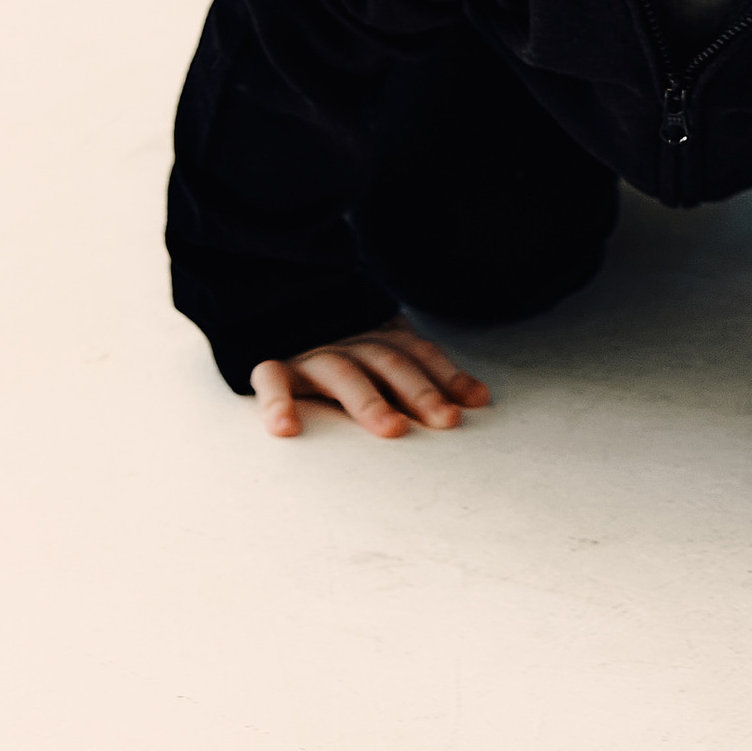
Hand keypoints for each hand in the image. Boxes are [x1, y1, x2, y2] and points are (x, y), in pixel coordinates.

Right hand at [248, 320, 491, 439]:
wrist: (281, 321)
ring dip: (369, 401)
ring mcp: (313, 358)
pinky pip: (271, 379)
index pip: (419, 354)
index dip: (447, 375)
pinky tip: (285, 428)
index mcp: (380, 343)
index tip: (475, 402)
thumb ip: (425, 377)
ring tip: (392, 428)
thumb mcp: (387, 364)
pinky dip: (277, 401)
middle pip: (389, 362)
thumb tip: (481, 399)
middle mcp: (351, 346)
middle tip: (445, 420)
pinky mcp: (278, 371)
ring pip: (342, 373)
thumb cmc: (350, 366)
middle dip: (421, 391)